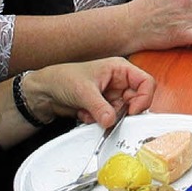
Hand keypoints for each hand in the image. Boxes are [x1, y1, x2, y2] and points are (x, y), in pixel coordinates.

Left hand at [25, 58, 155, 128]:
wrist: (45, 91)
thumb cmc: (62, 78)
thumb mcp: (83, 91)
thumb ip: (100, 107)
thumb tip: (112, 121)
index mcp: (119, 69)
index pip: (146, 83)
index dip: (144, 98)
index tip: (132, 112)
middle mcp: (119, 82)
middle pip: (137, 101)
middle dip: (121, 112)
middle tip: (108, 116)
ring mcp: (112, 96)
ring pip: (122, 114)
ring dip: (106, 118)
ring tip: (89, 112)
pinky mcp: (104, 108)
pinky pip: (110, 120)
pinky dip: (98, 121)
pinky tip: (84, 113)